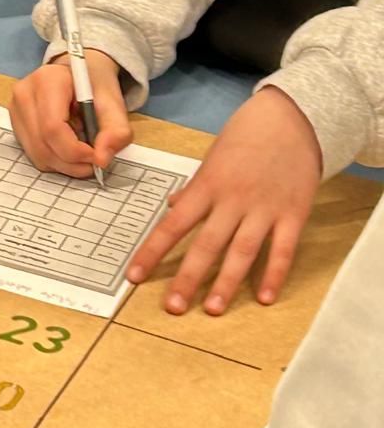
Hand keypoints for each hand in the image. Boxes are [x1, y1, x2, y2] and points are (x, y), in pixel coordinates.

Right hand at [9, 50, 131, 177]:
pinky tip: (68, 147)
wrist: (78, 72)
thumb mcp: (115, 103)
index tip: (96, 156)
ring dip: (64, 164)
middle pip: (43, 145)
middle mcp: (24, 94)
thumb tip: (101, 159)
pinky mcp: (15, 123)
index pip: (53, 127)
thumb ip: (116, 131)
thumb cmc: (94, 85)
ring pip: (37, 155)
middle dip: (72, 162)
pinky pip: (33, 155)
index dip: (75, 151)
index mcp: (48, 80)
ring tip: (82, 150)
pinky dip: (55, 161)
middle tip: (93, 161)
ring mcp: (15, 109)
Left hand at [128, 86, 320, 314]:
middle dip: (188, 278)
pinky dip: (274, 274)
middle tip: (173, 307)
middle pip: (206, 244)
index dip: (152, 252)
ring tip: (213, 309)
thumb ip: (195, 189)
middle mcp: (233, 200)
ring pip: (242, 251)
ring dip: (227, 282)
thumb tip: (173, 209)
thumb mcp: (212, 159)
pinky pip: (283, 249)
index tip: (133, 276)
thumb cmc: (246, 137)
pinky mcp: (294, 214)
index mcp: (207, 186)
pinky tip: (263, 298)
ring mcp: (264, 208)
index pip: (172, 225)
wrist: (292, 118)